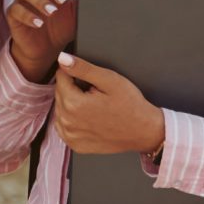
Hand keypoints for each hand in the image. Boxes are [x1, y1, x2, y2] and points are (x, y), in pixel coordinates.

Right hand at [7, 0, 77, 84]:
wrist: (47, 48)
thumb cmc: (61, 26)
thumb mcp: (75, 14)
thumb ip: (82, 0)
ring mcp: (22, 0)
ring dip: (40, 0)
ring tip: (51, 11)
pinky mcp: (13, 14)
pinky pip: (16, 10)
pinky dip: (28, 16)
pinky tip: (39, 23)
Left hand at [52, 52, 166, 155]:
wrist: (144, 131)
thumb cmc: (131, 105)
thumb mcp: (109, 80)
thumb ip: (83, 68)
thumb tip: (62, 59)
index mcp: (74, 104)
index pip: (61, 77)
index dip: (74, 73)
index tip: (89, 79)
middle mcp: (68, 122)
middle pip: (59, 93)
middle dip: (73, 88)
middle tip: (95, 93)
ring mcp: (70, 136)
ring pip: (60, 109)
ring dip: (71, 103)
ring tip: (94, 106)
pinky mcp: (75, 145)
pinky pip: (63, 126)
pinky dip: (71, 120)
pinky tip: (87, 118)